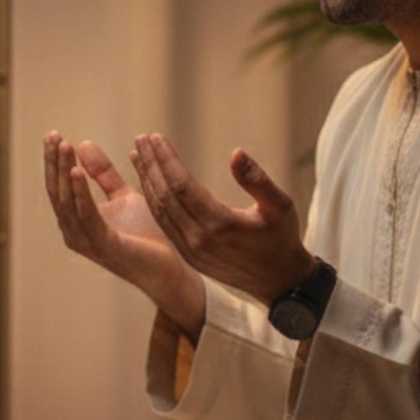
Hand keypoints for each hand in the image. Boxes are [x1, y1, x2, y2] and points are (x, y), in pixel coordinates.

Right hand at [44, 132, 205, 339]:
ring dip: (64, 172)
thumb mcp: (123, 195)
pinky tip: (77, 171)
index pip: (58, 187)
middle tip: (52, 135)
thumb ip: (102, 174)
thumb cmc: (146, 234)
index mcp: (77, 221)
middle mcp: (75, 233)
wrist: (169, 266)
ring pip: (66, 203)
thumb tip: (82, 144)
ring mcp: (87, 242)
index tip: (53, 134)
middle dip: (53, 163)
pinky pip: (86, 215)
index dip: (54, 161)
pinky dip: (79, 192)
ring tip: (64, 146)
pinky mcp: (105, 245)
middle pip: (57, 193)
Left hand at [130, 134, 312, 305]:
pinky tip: (148, 183)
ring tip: (137, 156)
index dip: (167, 159)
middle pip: (165, 196)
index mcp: (220, 224)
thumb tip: (236, 152)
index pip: (182, 185)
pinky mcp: (188, 256)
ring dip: (147, 181)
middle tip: (141, 140)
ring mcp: (191, 250)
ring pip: (160, 211)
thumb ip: (257, 179)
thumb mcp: (280, 205)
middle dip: (151, 165)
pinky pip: (164, 225)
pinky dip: (153, 201)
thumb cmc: (282, 237)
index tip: (156, 137)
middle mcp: (199, 239)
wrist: (279, 281)